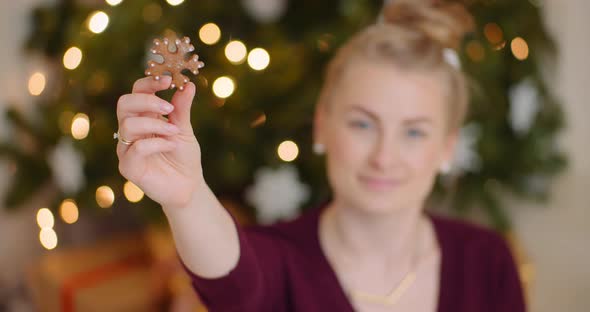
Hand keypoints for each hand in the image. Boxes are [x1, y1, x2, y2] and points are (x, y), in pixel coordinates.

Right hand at [116, 76, 203, 208]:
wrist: (188, 186)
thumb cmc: (184, 157)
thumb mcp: (185, 130)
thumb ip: (182, 109)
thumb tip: (189, 85)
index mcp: (143, 117)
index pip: (136, 92)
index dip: (149, 83)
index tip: (168, 80)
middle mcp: (131, 130)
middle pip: (124, 104)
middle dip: (146, 100)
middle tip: (169, 107)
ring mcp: (127, 148)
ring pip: (128, 125)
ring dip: (155, 124)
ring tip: (175, 131)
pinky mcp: (128, 166)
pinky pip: (136, 148)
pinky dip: (157, 143)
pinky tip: (171, 146)